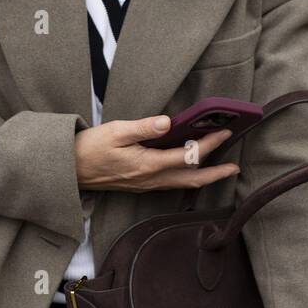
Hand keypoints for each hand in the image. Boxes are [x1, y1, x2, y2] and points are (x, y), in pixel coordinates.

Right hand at [74, 116, 240, 192]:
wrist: (71, 169)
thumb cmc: (91, 148)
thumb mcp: (116, 131)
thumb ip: (144, 127)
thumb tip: (168, 122)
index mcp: (148, 164)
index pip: (188, 156)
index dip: (209, 145)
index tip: (225, 133)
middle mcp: (151, 179)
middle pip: (192, 179)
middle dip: (216, 173)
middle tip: (235, 168)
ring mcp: (147, 184)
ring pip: (183, 184)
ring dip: (204, 177)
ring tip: (221, 169)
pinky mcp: (142, 184)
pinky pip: (172, 184)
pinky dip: (188, 177)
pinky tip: (190, 169)